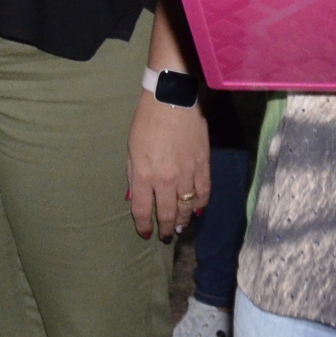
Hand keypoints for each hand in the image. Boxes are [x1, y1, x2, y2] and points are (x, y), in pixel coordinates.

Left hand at [127, 93, 208, 239]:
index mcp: (144, 175)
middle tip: (166, 236)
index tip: (146, 233)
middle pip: (167, 213)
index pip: (143, 211)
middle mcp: (165, 180)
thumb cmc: (146, 122)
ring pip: (187, 208)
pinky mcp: (203, 166)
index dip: (144, 225)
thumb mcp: (131, 150)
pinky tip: (198, 210)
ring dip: (184, 221)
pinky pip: (204, 193)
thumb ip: (134, 176)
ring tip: (181, 228)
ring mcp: (187, 174)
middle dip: (166, 228)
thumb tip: (135, 198)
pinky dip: (201, 205)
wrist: (172, 100)